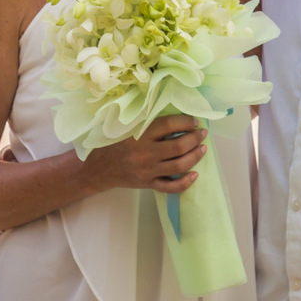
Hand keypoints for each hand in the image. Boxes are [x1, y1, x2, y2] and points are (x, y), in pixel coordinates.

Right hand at [82, 115, 206, 193]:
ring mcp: (147, 171)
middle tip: (202, 134)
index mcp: (139, 135)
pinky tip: (195, 174)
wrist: (98, 168)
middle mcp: (145, 153)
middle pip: (178, 147)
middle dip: (195, 139)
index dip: (185, 121)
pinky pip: (171, 187)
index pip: (168, 125)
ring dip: (195, 156)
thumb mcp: (125, 127)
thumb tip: (173, 113)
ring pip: (179, 166)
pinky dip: (186, 182)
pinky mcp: (148, 184)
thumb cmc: (112, 143)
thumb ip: (145, 120)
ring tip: (203, 149)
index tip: (193, 121)